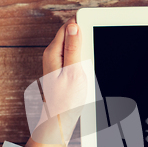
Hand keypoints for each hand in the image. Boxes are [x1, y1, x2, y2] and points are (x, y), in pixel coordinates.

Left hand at [25, 16, 84, 146]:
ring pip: (75, 47)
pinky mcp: (61, 70)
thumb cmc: (66, 101)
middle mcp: (52, 55)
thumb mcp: (73, 72)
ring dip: (85, 53)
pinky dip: (83, 63)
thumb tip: (74, 25)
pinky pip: (75, 58)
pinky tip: (86, 74)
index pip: (69, 26)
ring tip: (87, 68)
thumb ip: (73, 48)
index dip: (84, 26)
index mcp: (53, 52)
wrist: (59, 121)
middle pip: (72, 35)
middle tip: (91, 57)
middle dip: (85, 40)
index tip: (95, 31)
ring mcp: (56, 63)